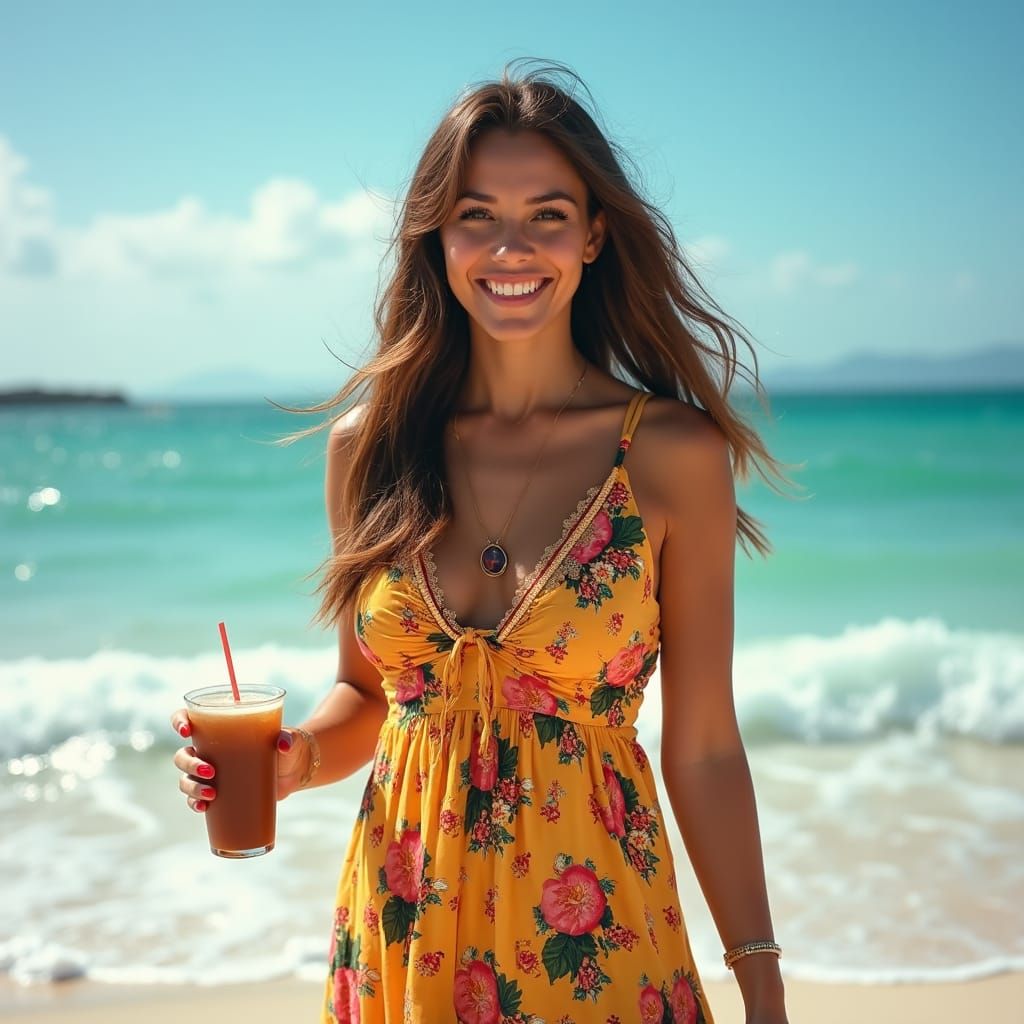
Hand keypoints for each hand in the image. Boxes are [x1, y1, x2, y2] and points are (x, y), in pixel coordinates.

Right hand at [169, 708, 311, 810]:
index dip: (179, 721)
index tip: (186, 731)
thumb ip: (289, 738)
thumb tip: (283, 744)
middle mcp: (211, 751)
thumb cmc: (288, 747)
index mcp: (222, 729)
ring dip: (192, 787)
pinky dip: (195, 803)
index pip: (190, 718)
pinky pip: (195, 799)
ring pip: (186, 779)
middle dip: (189, 764)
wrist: (295, 771)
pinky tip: (203, 807)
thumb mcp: (291, 740)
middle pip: (182, 755)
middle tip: (211, 771)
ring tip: (212, 794)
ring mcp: (212, 773)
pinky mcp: (218, 792)